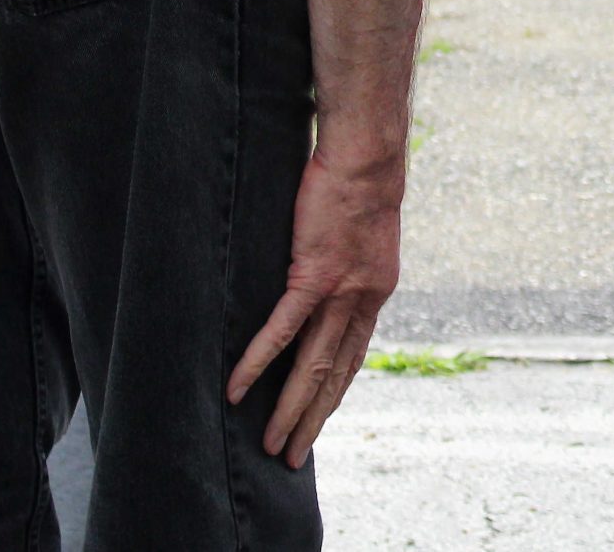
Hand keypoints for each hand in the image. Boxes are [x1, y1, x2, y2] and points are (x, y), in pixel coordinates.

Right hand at [226, 145, 404, 468]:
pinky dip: (258, 363)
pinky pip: (281, 329)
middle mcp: (365, 301)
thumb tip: (326, 279)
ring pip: (311, 365)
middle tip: (291, 457)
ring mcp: (340, 291)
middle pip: (334, 375)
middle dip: (312, 419)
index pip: (353, 357)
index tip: (317, 421)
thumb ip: (347, 267)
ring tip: (271, 443)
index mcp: (376, 293)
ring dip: (289, 409)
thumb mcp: (362, 236)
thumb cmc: (357, 185)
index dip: (334, 392)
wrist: (367, 156)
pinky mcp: (313, 275)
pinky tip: (237, 390)